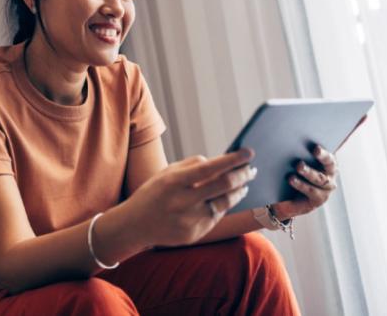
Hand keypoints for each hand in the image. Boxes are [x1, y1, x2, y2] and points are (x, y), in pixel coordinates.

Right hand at [123, 148, 256, 247]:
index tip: (248, 152)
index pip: (210, 168)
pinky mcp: (194, 234)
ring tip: (244, 184)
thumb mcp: (166, 173)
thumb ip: (192, 165)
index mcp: (174, 182)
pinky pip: (216, 216)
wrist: (135, 225)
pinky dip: (223, 205)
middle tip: (251, 169)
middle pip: (223, 186)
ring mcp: (189, 220)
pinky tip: (226, 198)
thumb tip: (218, 162)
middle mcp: (182, 201)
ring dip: (238, 191)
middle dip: (242, 175)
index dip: (232, 160)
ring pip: (225, 203)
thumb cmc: (153, 194)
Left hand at [271, 113, 367, 220]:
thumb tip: (281, 124)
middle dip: (323, 154)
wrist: (281, 199)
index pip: (341, 140)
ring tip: (298, 166)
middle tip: (315, 149)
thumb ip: (290, 143)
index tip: (363, 114)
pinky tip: (291, 178)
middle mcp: (330, 170)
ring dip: (308, 171)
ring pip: (319, 177)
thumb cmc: (285, 172)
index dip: (353, 127)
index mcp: (325, 155)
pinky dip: (301, 184)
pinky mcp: (319, 198)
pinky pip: (311, 190)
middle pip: (329, 160)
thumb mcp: (287, 156)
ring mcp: (326, 185)